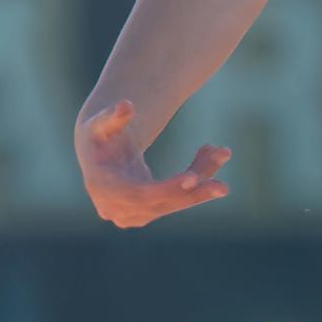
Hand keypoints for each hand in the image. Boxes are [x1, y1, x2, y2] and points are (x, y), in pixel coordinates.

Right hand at [75, 100, 230, 228]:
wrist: (99, 155)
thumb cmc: (101, 135)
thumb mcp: (101, 122)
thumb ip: (113, 115)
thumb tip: (126, 106)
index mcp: (103, 188)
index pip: (139, 195)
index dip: (167, 188)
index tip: (194, 179)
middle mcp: (116, 209)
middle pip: (163, 201)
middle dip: (196, 188)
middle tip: (223, 173)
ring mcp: (132, 216)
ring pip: (176, 201)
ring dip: (202, 177)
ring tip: (222, 152)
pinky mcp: (148, 214)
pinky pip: (178, 200)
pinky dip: (198, 182)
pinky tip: (214, 156)